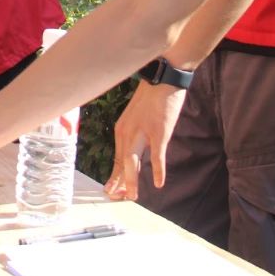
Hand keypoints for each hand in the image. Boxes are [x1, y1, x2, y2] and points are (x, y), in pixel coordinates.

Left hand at [104, 82, 186, 200]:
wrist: (163, 78)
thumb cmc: (152, 97)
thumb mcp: (136, 116)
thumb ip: (135, 134)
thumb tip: (138, 151)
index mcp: (121, 129)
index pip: (117, 158)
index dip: (115, 176)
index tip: (111, 189)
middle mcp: (127, 133)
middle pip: (122, 163)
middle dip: (119, 182)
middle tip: (116, 197)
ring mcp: (142, 133)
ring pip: (133, 163)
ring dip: (132, 181)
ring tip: (132, 196)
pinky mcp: (158, 133)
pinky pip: (156, 156)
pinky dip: (157, 171)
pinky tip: (158, 184)